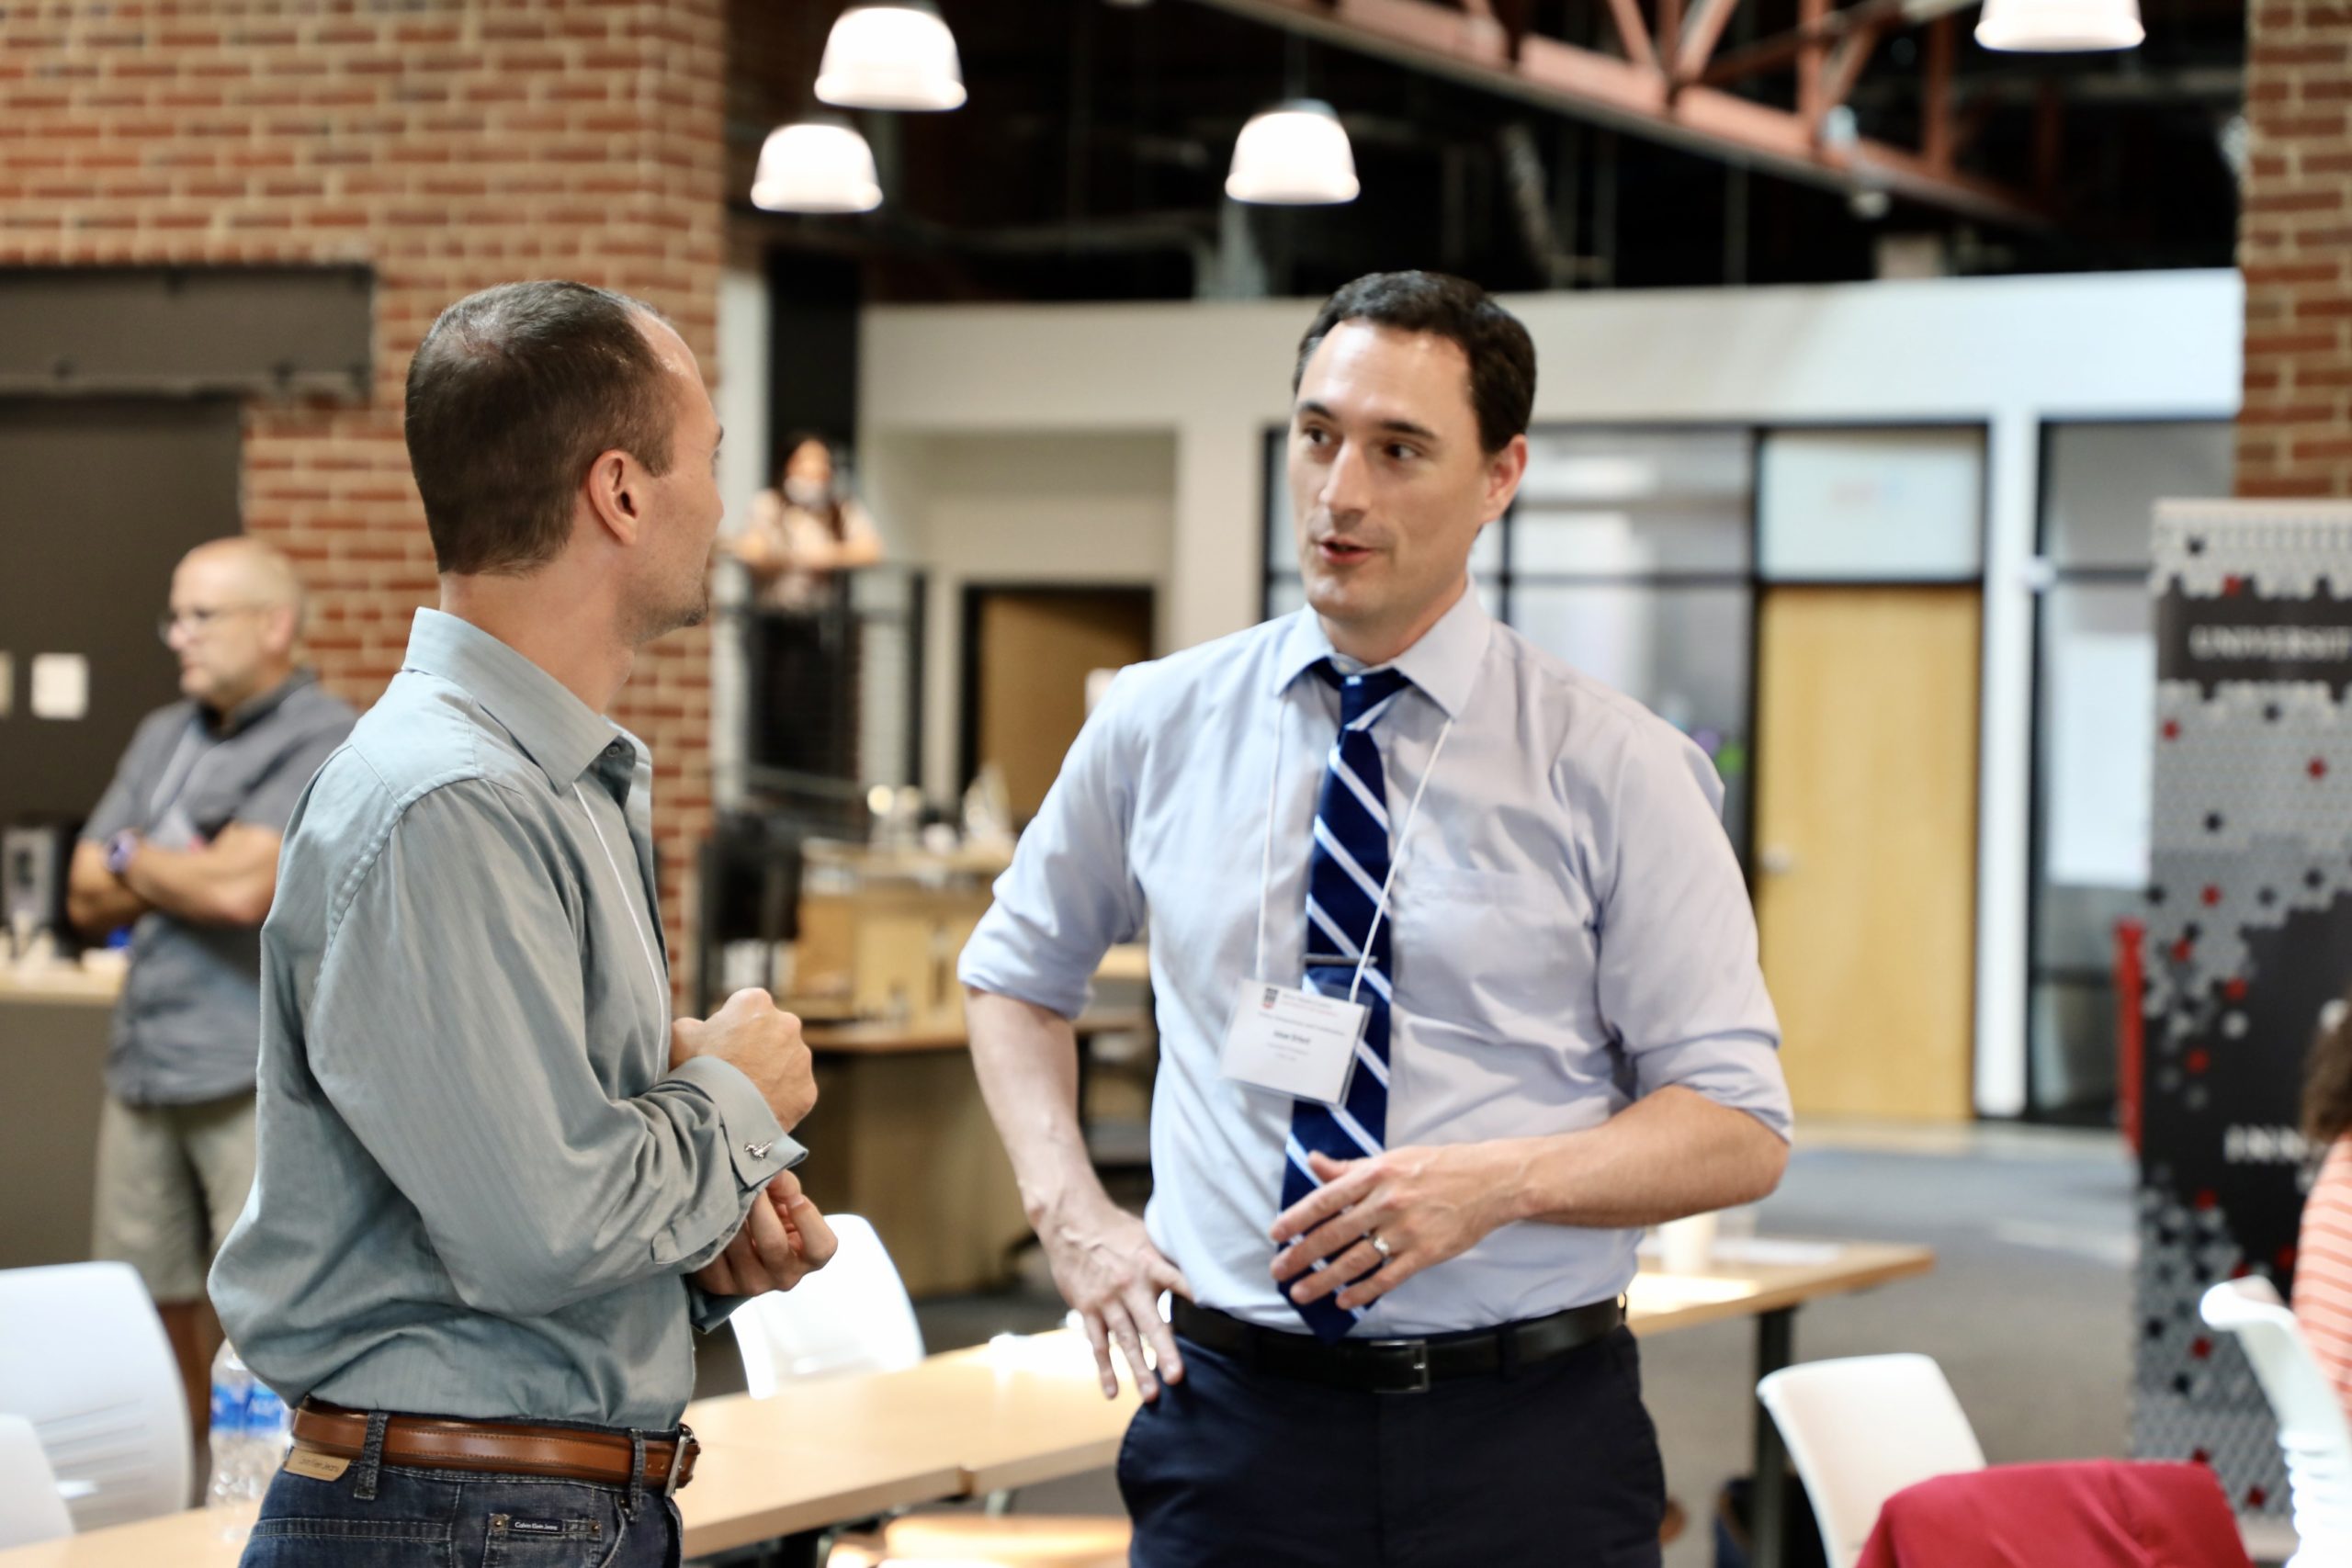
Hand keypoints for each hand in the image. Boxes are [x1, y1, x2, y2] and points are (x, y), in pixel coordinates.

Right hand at [670, 989, 815, 1129]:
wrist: (715, 1117)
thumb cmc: (694, 1071)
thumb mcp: (679, 1036)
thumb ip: (694, 1025)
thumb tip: (699, 1029)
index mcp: (756, 1002)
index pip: (747, 1008)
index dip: (731, 1027)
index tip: (720, 1046)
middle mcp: (787, 1023)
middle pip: (772, 1033)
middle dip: (757, 1048)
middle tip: (734, 1071)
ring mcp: (801, 1058)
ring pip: (787, 1063)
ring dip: (772, 1073)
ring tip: (745, 1094)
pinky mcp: (807, 1089)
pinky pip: (794, 1092)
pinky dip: (780, 1099)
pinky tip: (758, 1109)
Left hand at [691, 1170, 839, 1296]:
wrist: (745, 1240)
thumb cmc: (775, 1217)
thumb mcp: (788, 1199)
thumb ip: (785, 1185)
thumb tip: (770, 1174)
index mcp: (809, 1259)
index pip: (820, 1247)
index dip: (807, 1217)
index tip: (794, 1196)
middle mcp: (785, 1277)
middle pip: (773, 1243)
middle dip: (760, 1207)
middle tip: (750, 1185)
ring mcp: (752, 1284)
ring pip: (738, 1246)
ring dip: (731, 1215)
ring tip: (727, 1194)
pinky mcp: (720, 1284)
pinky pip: (713, 1254)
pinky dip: (712, 1230)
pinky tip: (713, 1216)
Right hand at [1038, 1196, 1191, 1402]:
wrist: (1071, 1224)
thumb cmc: (1117, 1232)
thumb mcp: (1147, 1238)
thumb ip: (1169, 1261)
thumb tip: (1202, 1274)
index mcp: (1149, 1264)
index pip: (1177, 1280)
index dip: (1194, 1294)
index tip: (1215, 1313)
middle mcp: (1128, 1285)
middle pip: (1149, 1323)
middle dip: (1164, 1351)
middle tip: (1176, 1377)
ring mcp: (1106, 1300)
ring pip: (1124, 1340)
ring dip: (1138, 1369)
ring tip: (1151, 1395)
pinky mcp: (1087, 1310)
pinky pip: (1097, 1344)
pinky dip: (1104, 1370)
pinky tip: (1112, 1392)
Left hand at [1269, 1145, 1518, 1313]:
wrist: (1489, 1182)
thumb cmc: (1437, 1167)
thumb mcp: (1391, 1159)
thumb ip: (1350, 1168)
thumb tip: (1314, 1162)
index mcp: (1375, 1175)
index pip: (1326, 1199)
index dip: (1297, 1218)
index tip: (1276, 1234)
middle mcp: (1387, 1202)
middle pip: (1334, 1234)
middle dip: (1301, 1254)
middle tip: (1278, 1270)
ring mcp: (1406, 1230)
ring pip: (1356, 1260)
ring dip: (1324, 1279)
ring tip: (1301, 1292)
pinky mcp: (1425, 1253)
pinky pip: (1387, 1277)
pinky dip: (1363, 1291)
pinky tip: (1344, 1301)